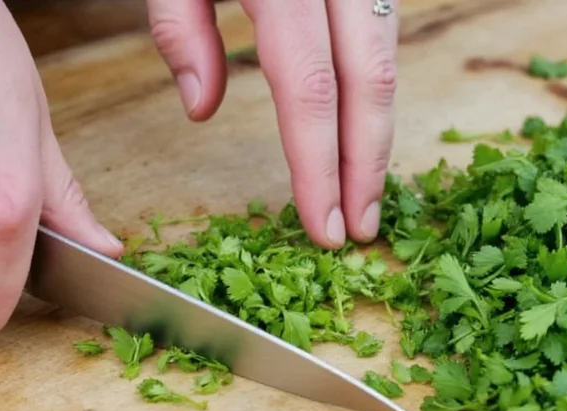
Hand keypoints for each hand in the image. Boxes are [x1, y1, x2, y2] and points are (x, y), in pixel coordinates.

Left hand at [146, 0, 398, 248]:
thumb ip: (179, 26)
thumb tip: (201, 107)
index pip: (309, 89)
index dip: (320, 166)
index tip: (324, 226)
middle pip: (368, 81)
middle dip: (366, 165)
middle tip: (358, 229)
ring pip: (386, 60)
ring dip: (378, 134)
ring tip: (364, 195)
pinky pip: (381, 38)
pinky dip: (372, 95)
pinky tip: (359, 134)